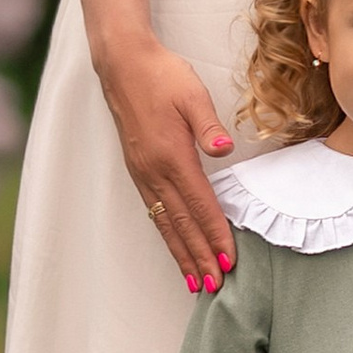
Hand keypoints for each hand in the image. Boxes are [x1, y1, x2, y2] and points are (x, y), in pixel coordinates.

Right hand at [97, 34, 235, 291]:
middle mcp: (154, 172)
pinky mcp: (138, 171)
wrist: (124, 65)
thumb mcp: (192, 94)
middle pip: (182, 224)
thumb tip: (225, 148)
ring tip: (194, 281)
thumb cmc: (163, 76)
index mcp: (171, 156)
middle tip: (214, 287)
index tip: (229, 262)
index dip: (215, 236)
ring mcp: (142, 174)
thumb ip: (208, 125)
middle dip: (199, 257)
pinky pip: (154, 212)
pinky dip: (167, 235)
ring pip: (165, 223)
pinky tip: (175, 247)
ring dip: (182, 253)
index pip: (200, 205)